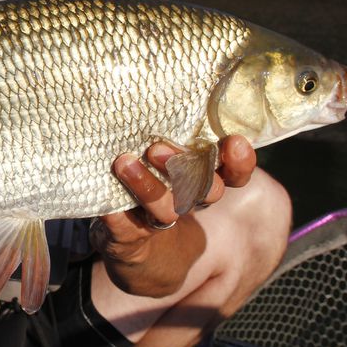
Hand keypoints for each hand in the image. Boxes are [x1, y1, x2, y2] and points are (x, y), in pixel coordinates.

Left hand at [92, 136, 256, 295]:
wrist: (136, 252)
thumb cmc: (149, 186)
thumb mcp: (168, 160)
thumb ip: (175, 137)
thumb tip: (165, 94)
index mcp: (202, 182)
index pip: (232, 174)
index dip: (238, 162)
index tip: (235, 142)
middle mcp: (186, 203)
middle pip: (204, 190)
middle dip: (186, 168)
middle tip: (156, 148)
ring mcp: (158, 223)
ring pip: (165, 209)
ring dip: (147, 187)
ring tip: (124, 163)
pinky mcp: (130, 239)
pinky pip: (125, 227)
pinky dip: (116, 215)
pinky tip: (107, 201)